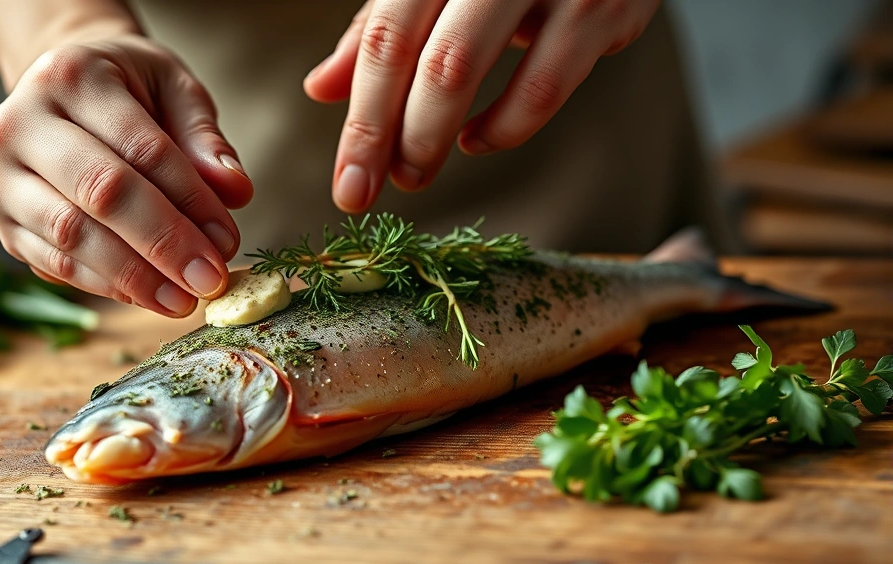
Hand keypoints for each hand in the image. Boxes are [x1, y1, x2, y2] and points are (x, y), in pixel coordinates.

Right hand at [0, 34, 252, 316]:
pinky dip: (106, 286)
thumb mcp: (175, 90)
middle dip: (164, 244)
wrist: (63, 91)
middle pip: (100, 193)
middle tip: (210, 280)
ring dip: (135, 277)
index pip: (141, 149)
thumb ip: (205, 139)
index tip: (227, 240)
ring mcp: (0, 176)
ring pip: (71, 236)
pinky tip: (150, 297)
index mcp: (71, 76)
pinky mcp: (0, 221)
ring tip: (184, 300)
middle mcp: (19, 123)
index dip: (189, 200)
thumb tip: (235, 191)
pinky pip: (54, 263)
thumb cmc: (129, 90)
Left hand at [304, 0, 659, 212]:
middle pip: (430, 63)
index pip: (385, 40)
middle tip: (379, 187)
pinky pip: (545, 87)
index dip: (364, 120)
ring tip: (416, 171)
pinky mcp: (602, 7)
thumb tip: (320, 89)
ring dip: (439, 138)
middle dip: (398, 139)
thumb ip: (379, 28)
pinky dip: (504, 127)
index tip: (349, 183)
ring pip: (474, 70)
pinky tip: (477, 139)